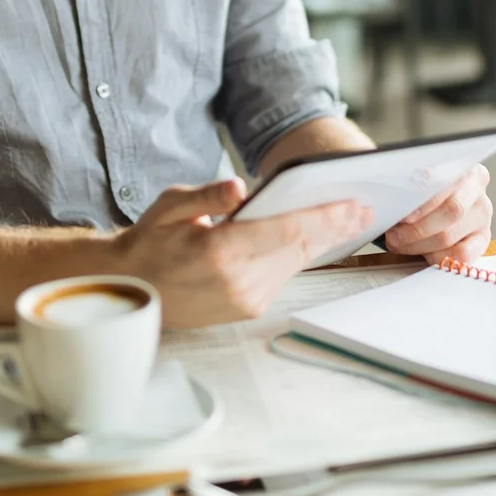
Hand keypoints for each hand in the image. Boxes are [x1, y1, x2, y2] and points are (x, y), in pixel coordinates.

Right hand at [116, 179, 371, 328]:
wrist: (132, 288)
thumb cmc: (150, 241)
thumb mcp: (169, 206)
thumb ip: (208, 194)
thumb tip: (240, 188)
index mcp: (220, 252)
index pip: (285, 231)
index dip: (324, 217)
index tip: (351, 205)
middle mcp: (237, 281)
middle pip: (299, 249)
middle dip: (334, 228)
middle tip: (363, 209)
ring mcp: (244, 299)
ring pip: (295, 264)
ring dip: (323, 243)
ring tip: (348, 221)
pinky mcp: (247, 308)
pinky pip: (282, 276)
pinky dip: (300, 256)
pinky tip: (316, 240)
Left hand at [383, 163, 492, 264]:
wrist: (437, 204)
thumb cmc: (423, 191)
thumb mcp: (416, 181)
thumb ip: (408, 186)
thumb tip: (392, 201)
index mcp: (463, 168)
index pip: (446, 182)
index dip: (423, 200)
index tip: (403, 214)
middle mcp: (476, 190)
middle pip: (451, 210)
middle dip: (417, 228)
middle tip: (394, 235)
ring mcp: (482, 216)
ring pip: (450, 235)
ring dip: (419, 244)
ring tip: (399, 243)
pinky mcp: (483, 239)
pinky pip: (461, 255)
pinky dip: (437, 257)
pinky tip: (422, 253)